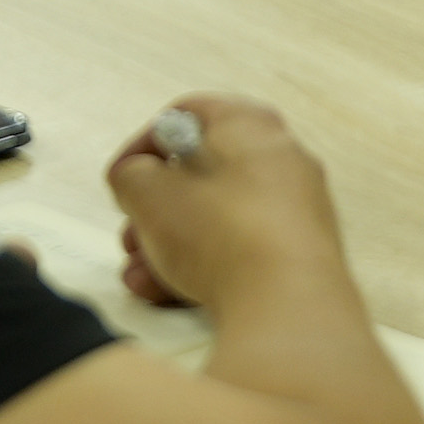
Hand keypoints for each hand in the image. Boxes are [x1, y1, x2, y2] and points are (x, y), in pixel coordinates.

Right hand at [109, 92, 341, 316]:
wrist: (286, 308)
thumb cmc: (219, 235)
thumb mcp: (150, 194)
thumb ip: (131, 176)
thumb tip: (136, 180)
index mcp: (251, 124)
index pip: (188, 115)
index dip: (143, 145)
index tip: (121, 179)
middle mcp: (283, 160)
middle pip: (201, 175)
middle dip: (155, 209)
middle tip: (131, 237)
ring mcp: (299, 210)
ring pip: (217, 221)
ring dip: (170, 246)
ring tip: (140, 277)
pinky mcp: (302, 256)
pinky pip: (242, 253)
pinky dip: (204, 268)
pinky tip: (166, 295)